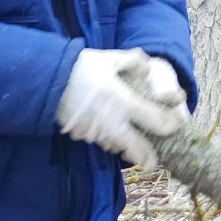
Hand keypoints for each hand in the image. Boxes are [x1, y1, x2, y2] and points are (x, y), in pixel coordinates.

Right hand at [55, 48, 185, 167]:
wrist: (47, 81)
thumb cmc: (81, 68)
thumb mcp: (109, 58)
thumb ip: (132, 61)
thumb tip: (147, 68)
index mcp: (123, 102)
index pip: (154, 120)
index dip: (168, 126)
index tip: (173, 126)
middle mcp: (113, 122)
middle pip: (137, 149)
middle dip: (148, 159)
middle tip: (153, 162)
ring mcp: (97, 132)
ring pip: (117, 147)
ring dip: (126, 149)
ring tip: (132, 148)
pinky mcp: (82, 135)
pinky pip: (99, 141)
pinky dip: (107, 139)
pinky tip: (108, 132)